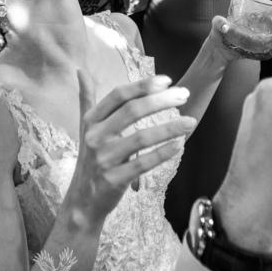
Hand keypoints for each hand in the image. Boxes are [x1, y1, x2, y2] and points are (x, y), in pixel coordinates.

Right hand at [65, 70, 195, 228]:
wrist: (83, 200)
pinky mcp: (115, 179)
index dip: (143, 86)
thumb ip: (86, 98)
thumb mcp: (85, 128)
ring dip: (169, 128)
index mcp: (91, 121)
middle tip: (184, 95)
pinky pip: (143, 164)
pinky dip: (162, 153)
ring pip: (141, 138)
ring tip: (191, 121)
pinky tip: (179, 145)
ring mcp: (105, 159)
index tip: (167, 80)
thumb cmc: (90, 159)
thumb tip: (80, 70)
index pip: (118, 95)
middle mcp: (96, 137)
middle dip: (161, 100)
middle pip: (132, 112)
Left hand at [206, 15, 271, 63]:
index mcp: (251, 15)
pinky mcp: (258, 48)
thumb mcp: (216, 25)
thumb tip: (224, 26)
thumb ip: (218, 22)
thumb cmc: (217, 33)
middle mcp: (258, 25)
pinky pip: (270, 49)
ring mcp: (259, 37)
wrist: (217, 51)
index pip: (268, 8)